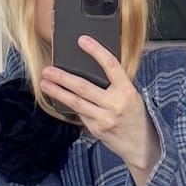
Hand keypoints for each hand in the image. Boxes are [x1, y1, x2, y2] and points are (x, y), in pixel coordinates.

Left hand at [41, 39, 160, 185]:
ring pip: (76, 102)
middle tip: (48, 70)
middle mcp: (115, 104)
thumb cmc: (134, 115)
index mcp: (127, 91)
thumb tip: (92, 67)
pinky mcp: (96, 129)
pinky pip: (79, 113)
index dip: (96, 51)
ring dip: (58, 92)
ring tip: (45, 83)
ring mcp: (104, 118)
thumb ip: (115, 83)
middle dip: (63, 77)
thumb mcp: (131, 95)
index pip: (110, 65)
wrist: (140, 145)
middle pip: (84, 87)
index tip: (82, 40)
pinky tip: (58, 97)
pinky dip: (68, 104)